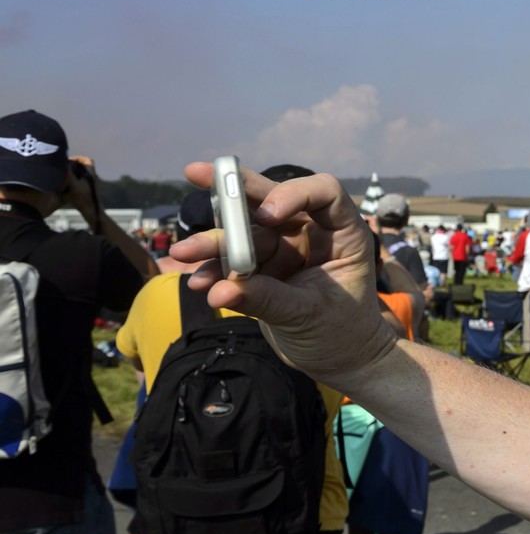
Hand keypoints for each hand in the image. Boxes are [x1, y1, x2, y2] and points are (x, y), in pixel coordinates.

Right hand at [64, 155, 98, 215]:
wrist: (92, 213)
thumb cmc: (83, 199)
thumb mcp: (73, 186)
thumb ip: (68, 174)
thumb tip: (63, 164)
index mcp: (91, 174)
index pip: (88, 160)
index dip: (78, 158)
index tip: (68, 160)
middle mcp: (92, 178)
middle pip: (84, 166)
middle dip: (73, 165)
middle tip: (63, 168)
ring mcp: (91, 184)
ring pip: (82, 174)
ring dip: (73, 173)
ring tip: (63, 176)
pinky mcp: (88, 191)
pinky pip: (80, 181)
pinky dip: (73, 180)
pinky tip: (65, 185)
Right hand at [170, 162, 397, 385]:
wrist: (338, 360)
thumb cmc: (342, 333)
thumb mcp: (309, 316)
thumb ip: (267, 300)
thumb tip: (220, 290)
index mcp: (342, 233)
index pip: (323, 192)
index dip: (293, 194)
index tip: (266, 215)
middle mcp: (311, 233)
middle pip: (271, 200)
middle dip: (233, 191)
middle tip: (195, 173)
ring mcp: (284, 250)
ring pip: (245, 234)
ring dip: (213, 242)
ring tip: (184, 254)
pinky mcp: (262, 270)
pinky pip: (233, 263)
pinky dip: (214, 271)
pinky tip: (199, 283)